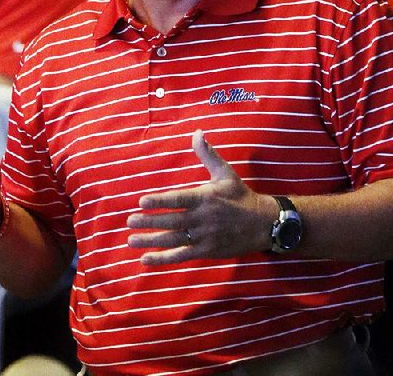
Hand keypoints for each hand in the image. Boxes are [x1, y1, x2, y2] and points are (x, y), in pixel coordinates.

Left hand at [126, 129, 268, 264]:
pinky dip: (163, 258)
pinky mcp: (205, 251)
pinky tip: (146, 259)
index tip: (141, 201)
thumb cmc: (240, 195)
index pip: (178, 199)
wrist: (262, 224)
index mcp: (205, 198)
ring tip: (131, 240)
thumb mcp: (225, 173)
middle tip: (129, 221)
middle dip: (149, 221)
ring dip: (151, 241)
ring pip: (173, 240)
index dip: (160, 201)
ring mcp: (204, 237)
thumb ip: (207, 154)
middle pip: (172, 221)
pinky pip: (181, 255)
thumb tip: (197, 132)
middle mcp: (202, 218)